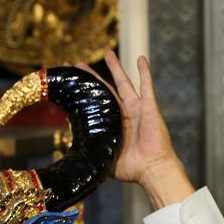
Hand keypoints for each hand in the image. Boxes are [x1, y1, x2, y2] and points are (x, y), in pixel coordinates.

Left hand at [77, 50, 193, 208]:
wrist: (152, 169)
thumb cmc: (131, 168)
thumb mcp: (103, 157)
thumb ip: (91, 150)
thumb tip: (71, 151)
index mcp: (112, 124)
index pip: (95, 104)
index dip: (84, 94)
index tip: (71, 84)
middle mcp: (123, 114)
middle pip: (105, 89)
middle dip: (93, 77)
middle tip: (79, 64)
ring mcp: (136, 108)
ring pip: (124, 83)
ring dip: (116, 68)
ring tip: (108, 54)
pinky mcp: (149, 107)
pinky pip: (146, 87)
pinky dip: (144, 72)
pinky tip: (140, 59)